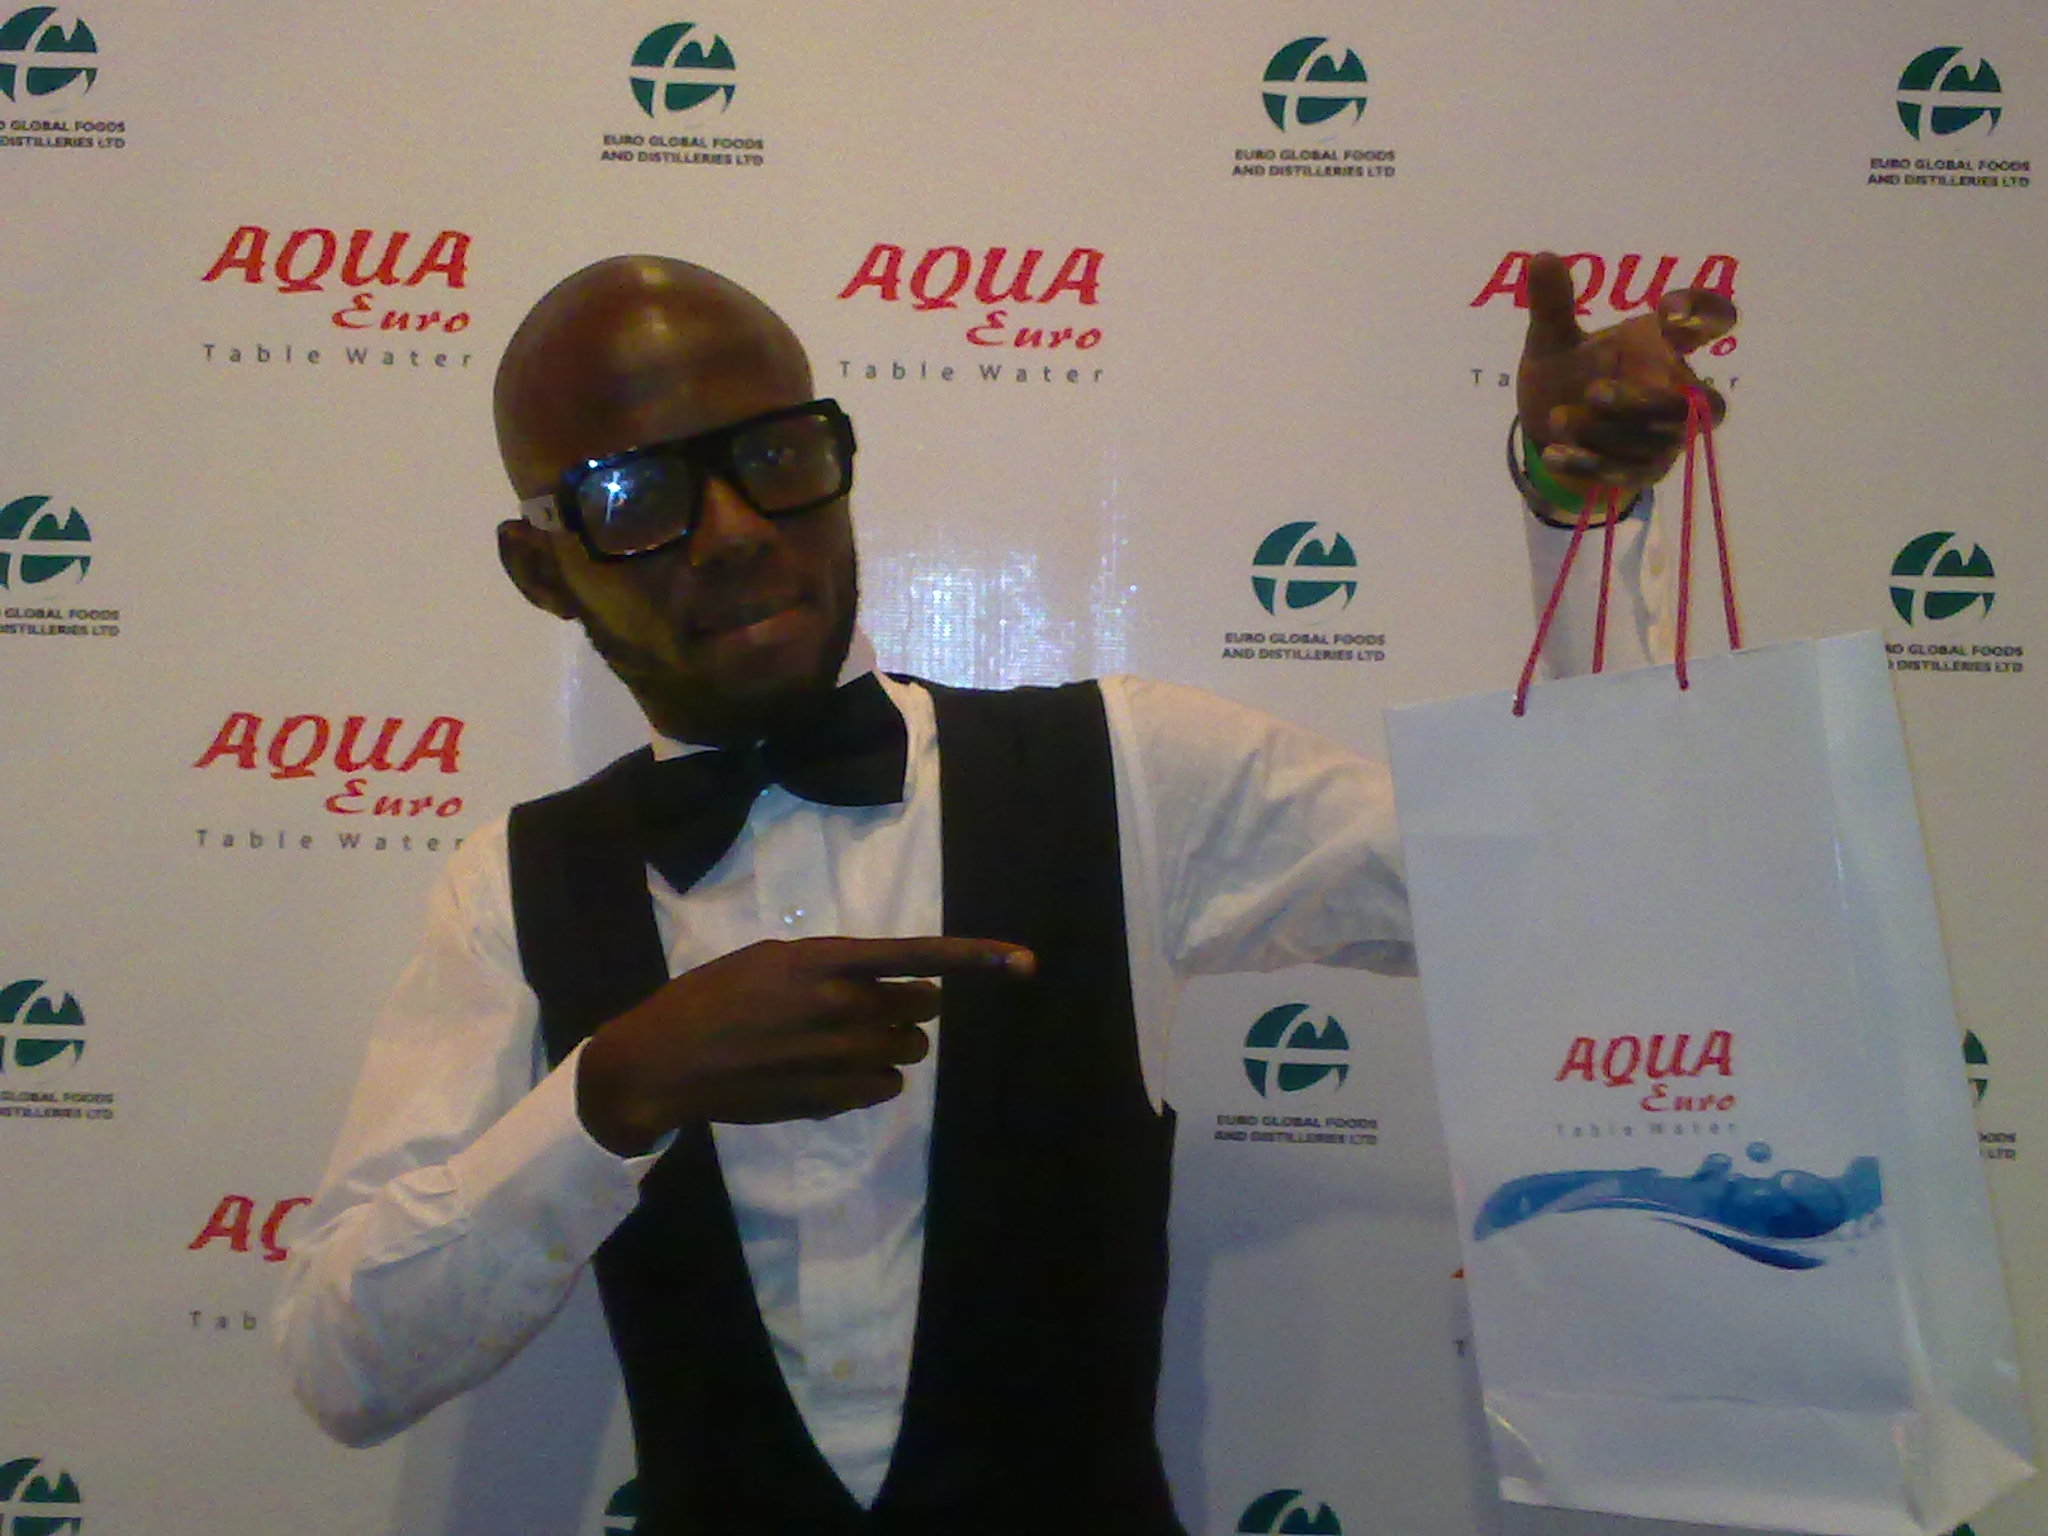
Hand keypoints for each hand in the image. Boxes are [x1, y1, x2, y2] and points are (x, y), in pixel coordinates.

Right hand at [575, 935, 1034, 1153]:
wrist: (665, 1062)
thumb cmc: (710, 998)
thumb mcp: (769, 960)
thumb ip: (828, 967)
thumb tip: (878, 980)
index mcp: (825, 962)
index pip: (919, 956)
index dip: (977, 958)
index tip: (1024, 962)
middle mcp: (843, 1007)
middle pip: (923, 1007)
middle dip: (911, 1005)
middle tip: (872, 1007)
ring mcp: (840, 1057)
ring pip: (909, 1050)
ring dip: (892, 1044)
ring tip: (842, 1041)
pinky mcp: (831, 1098)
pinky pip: (885, 1087)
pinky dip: (872, 1078)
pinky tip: (831, 1072)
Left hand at [1516, 251, 1736, 497]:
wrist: (1545, 432)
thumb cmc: (1565, 375)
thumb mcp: (1551, 339)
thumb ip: (1553, 304)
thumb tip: (1542, 257)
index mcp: (1661, 345)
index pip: (1715, 320)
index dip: (1706, 314)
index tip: (1668, 310)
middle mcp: (1676, 390)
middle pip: (1698, 402)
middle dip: (1647, 400)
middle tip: (1593, 390)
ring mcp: (1664, 437)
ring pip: (1658, 441)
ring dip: (1606, 432)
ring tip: (1557, 419)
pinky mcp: (1641, 472)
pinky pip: (1625, 473)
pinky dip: (1589, 464)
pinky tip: (1555, 454)